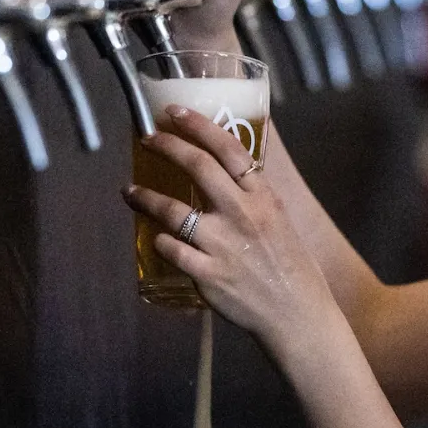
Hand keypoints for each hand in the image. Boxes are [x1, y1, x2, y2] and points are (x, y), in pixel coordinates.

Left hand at [122, 105, 336, 346]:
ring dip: (145, 197)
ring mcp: (223, 246)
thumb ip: (251, 195)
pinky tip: (155, 237)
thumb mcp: (279, 218)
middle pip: (198, 167)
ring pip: (173, 211)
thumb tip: (224, 170)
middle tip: (148, 139)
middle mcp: (243, 215)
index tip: (174, 112)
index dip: (198, 125)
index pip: (229, 148)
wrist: (297, 315)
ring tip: (130, 191)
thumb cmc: (290, 266)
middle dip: (167, 147)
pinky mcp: (208, 275)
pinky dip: (159, 240)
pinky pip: (172, 249)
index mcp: (263, 197)